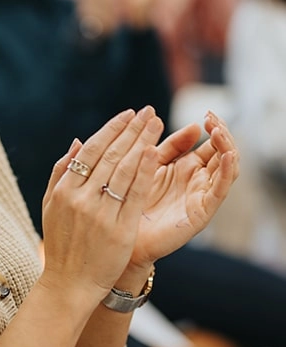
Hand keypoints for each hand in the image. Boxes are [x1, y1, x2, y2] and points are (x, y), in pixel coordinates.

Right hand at [40, 106, 162, 305]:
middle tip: (148, 111)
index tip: (128, 114)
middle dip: (132, 130)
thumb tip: (79, 141)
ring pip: (125, 170)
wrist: (68, 284)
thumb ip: (62, 172)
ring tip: (156, 124)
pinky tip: (156, 152)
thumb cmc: (61, 244)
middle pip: (112, 155)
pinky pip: (135, 194)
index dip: (112, 129)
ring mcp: (102, 213)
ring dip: (143, 143)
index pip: (92, 150)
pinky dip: (145, 171)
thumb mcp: (51, 205)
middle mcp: (82, 198)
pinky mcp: (120, 228)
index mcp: (65, 190)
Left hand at [129, 110, 238, 266]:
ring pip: (226, 168)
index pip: (208, 142)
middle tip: (214, 117)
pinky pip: (221, 190)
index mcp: (185, 167)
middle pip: (221, 152)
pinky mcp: (201, 212)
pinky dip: (227, 171)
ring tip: (219, 131)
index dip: (212, 126)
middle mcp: (196, 180)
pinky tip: (227, 156)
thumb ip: (166, 145)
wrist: (119, 234)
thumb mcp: (147, 164)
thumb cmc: (129, 199)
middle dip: (222, 132)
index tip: (207, 111)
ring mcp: (201, 195)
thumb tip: (182, 121)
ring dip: (227, 147)